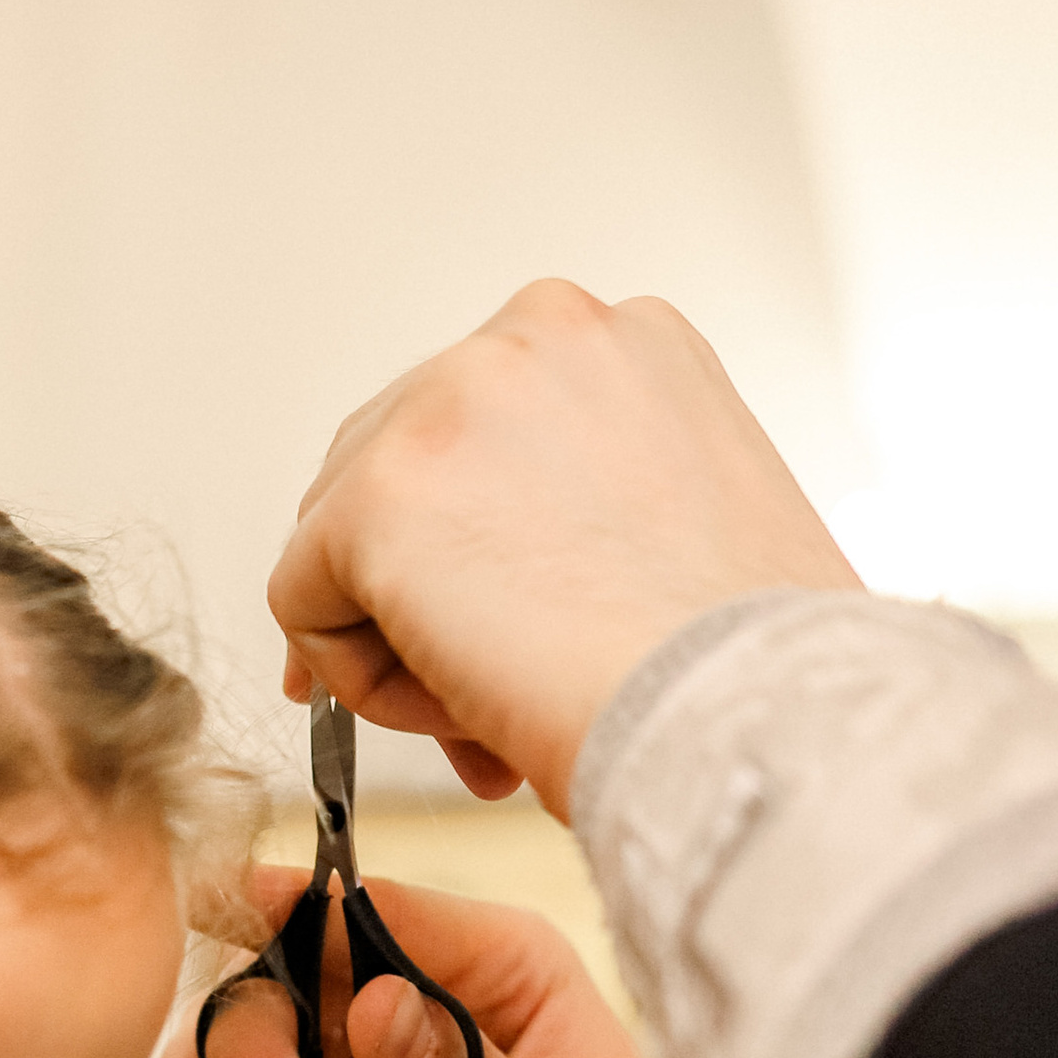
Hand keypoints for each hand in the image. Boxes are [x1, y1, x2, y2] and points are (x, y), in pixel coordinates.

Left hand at [269, 279, 858, 810]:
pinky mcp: (375, 498)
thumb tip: (480, 575)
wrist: (750, 720)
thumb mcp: (691, 522)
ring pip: (347, 538)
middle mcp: (536, 337)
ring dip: (400, 643)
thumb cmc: (751, 665)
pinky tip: (462, 714)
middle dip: (424, 596)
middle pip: (396, 468)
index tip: (497, 622)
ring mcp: (446, 404)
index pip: (486, 431)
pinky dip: (361, 681)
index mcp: (629, 342)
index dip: (473, 546)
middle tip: (480, 699)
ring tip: (494, 716)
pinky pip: (306, 604)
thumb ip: (583, 507)